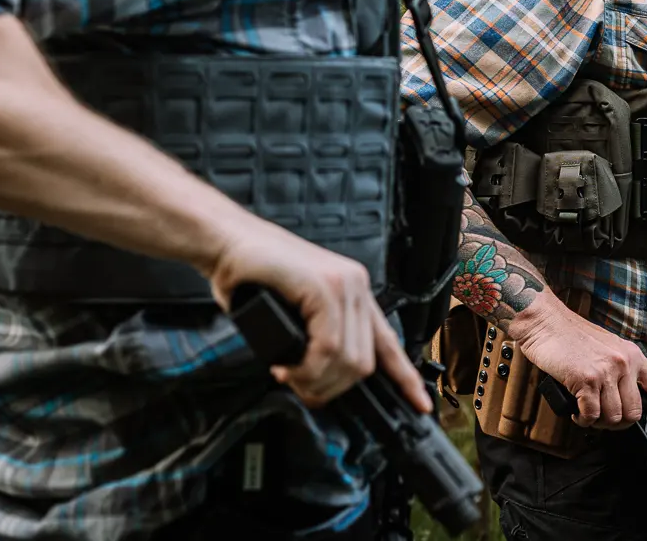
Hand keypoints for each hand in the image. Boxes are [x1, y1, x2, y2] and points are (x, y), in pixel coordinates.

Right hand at [205, 215, 430, 414]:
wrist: (225, 242)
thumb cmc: (251, 276)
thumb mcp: (293, 313)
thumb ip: (314, 337)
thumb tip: (317, 377)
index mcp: (354, 292)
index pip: (388, 342)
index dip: (405, 377)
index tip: (420, 403)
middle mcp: (356, 286)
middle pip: (365, 363)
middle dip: (330, 387)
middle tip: (299, 385)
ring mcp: (343, 284)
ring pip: (348, 359)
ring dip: (314, 380)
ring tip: (288, 374)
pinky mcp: (323, 286)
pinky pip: (328, 346)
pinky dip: (307, 368)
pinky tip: (287, 367)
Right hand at [511, 293, 646, 430]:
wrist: (546, 322)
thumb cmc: (571, 336)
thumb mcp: (607, 348)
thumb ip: (621, 370)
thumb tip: (625, 399)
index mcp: (633, 355)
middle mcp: (624, 363)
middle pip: (634, 412)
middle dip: (619, 423)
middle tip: (603, 418)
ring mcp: (607, 371)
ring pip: (613, 418)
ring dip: (598, 422)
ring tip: (587, 412)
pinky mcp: (587, 379)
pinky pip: (591, 415)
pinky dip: (583, 419)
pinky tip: (577, 412)